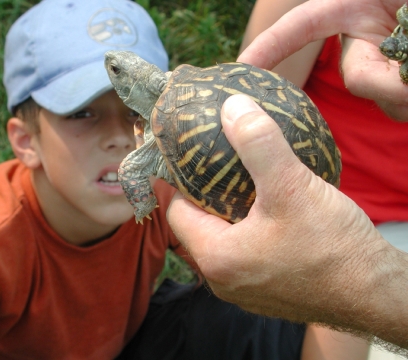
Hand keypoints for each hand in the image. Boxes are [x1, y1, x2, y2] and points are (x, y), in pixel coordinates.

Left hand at [167, 94, 407, 348]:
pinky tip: (267, 208)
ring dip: (229, 209)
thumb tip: (231, 106)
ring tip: (244, 180)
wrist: (376, 295)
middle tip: (221, 162)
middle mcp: (221, 280)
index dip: (181, 178)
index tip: (193, 153)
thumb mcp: (291, 186)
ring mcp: (243, 289)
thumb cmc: (333, 248)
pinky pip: (243, 251)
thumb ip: (258, 143)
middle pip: (198, 223)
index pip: (176, 209)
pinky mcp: (265, 289)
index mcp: (214, 258)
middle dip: (206, 192)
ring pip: (222, 237)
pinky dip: (248, 228)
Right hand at [237, 0, 407, 120]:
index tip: (240, 67)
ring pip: (384, 100)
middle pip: (358, 77)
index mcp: (356, 7)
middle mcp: (367, 39)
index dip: (270, 46)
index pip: (302, 26)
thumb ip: (383, 50)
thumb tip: (384, 85)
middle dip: (389, 84)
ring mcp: (385, 64)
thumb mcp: (407, 8)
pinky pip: (400, 107)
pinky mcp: (402, 85)